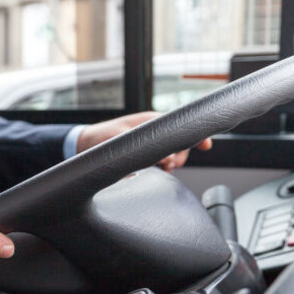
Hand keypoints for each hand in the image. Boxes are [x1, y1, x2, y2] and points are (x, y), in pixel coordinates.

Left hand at [76, 111, 213, 171]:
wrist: (86, 144)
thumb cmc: (101, 138)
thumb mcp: (120, 140)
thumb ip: (142, 148)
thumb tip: (164, 158)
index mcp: (151, 122)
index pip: (180, 125)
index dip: (196, 135)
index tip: (207, 145)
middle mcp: (154, 131)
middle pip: (181, 142)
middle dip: (181, 155)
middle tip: (168, 164)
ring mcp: (152, 142)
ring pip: (173, 153)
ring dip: (172, 162)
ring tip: (162, 167)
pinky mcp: (147, 154)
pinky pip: (163, 161)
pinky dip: (164, 167)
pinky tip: (158, 171)